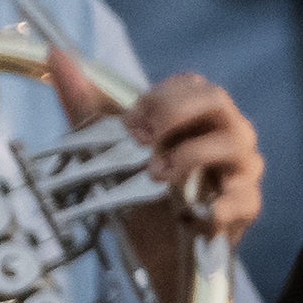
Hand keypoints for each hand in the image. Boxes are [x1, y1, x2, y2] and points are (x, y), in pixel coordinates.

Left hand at [59, 61, 262, 241]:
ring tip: (157, 176)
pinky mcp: (246, 206)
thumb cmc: (139, 189)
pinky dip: (214, 208)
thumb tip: (56, 55)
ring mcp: (241, 168)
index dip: (157, 98)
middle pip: (216, 99)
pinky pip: (241, 199)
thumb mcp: (107, 146)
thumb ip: (85, 102)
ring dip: (189, 157)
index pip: (189, 84)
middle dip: (174, 113)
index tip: (129, 122)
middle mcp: (225, 133)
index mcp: (195, 114)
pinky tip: (190, 215)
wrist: (153, 247)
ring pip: (235, 144)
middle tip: (143, 140)